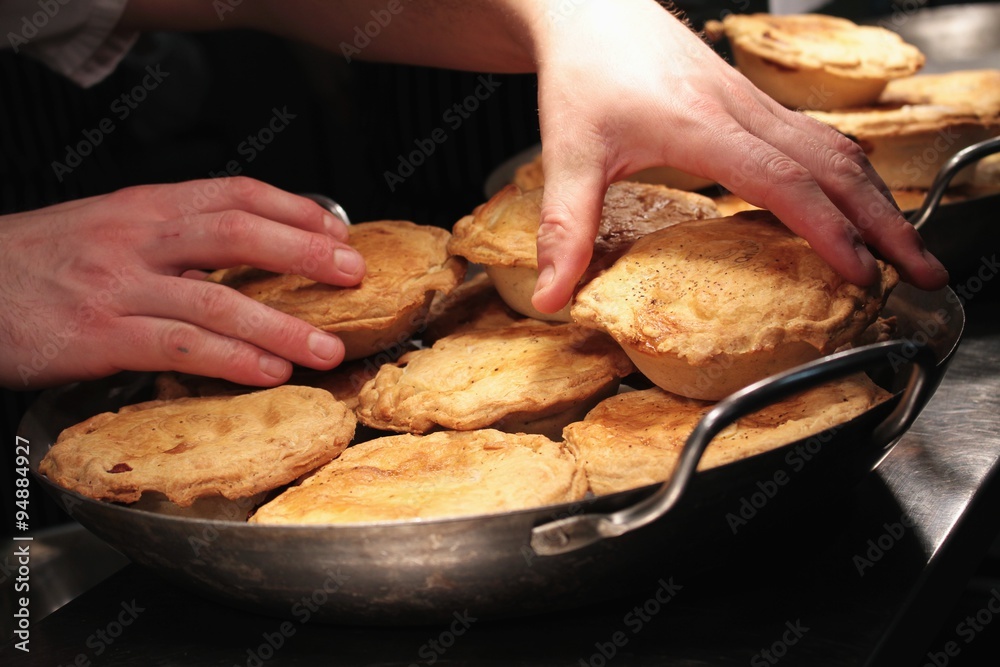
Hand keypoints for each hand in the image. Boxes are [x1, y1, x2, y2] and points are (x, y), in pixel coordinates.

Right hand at [0, 178, 364, 389]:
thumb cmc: (40, 262)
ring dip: (281, 326)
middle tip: (354, 275)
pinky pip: (179, 346)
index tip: (338, 230)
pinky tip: (267, 372)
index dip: (294, 209)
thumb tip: (246, 251)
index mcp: (144, 207)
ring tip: (328, 349)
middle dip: (304, 253)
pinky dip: (231, 359)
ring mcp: (117, 286)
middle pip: (237, 233)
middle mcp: (136, 238)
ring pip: (216, 299)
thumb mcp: (108, 227)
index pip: (234, 193)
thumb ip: (172, 235)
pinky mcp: (98, 335)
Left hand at [527, 0, 949, 312]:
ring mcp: (754, 105)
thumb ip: (564, 228)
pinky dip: (849, 177)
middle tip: (922, 271)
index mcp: (705, 126)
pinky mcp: (752, 106)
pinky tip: (856, 203)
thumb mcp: (567, 154)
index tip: (861, 272)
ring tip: (906, 246)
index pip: (784, 182)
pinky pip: (817, 140)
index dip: (827, 229)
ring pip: (837, 149)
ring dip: (877, 198)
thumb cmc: (584, 73)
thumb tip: (553, 298)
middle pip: (836, 165)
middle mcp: (744, 112)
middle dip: (886, 221)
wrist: (591, 10)